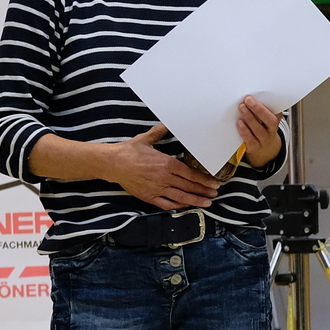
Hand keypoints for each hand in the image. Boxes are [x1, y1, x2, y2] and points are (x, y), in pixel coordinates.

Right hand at [102, 123, 220, 210]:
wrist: (113, 163)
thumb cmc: (129, 151)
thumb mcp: (146, 138)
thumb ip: (160, 131)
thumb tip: (168, 122)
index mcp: (166, 163)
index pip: (190, 174)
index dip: (204, 180)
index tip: (215, 183)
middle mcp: (164, 178)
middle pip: (189, 186)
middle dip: (204, 190)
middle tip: (215, 193)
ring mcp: (157, 189)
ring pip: (181, 197)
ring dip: (196, 200)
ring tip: (207, 202)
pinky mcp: (149, 197)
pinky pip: (167, 204)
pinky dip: (178, 206)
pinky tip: (186, 206)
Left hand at [235, 96, 282, 168]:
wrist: (264, 148)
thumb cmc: (262, 128)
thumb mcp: (265, 118)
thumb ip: (262, 108)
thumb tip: (252, 96)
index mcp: (275, 120)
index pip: (277, 112)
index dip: (270, 104)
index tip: (260, 96)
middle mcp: (271, 130)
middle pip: (270, 121)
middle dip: (259, 109)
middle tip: (248, 100)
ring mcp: (264, 140)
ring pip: (259, 130)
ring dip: (250, 118)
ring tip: (242, 108)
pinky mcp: (254, 147)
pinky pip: (250, 140)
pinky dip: (244, 131)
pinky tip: (239, 123)